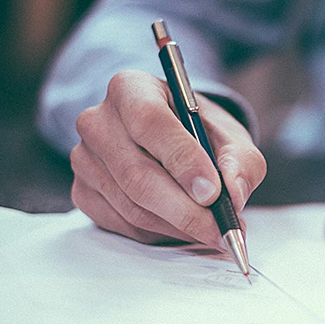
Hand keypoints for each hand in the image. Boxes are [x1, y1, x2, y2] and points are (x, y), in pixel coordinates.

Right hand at [70, 70, 265, 245]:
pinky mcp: (83, 192)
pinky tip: (184, 228)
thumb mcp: (231, 137)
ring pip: (132, 206)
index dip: (182, 160)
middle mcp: (98, 121)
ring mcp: (85, 159)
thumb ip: (241, 161)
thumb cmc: (201, 134)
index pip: (150, 122)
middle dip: (186, 210)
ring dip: (178, 226)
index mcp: (131, 89)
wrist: (174, 142)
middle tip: (221, 229)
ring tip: (212, 231)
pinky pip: (123, 224)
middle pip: (137, 174)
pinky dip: (160, 234)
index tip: (213, 192)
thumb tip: (234, 194)